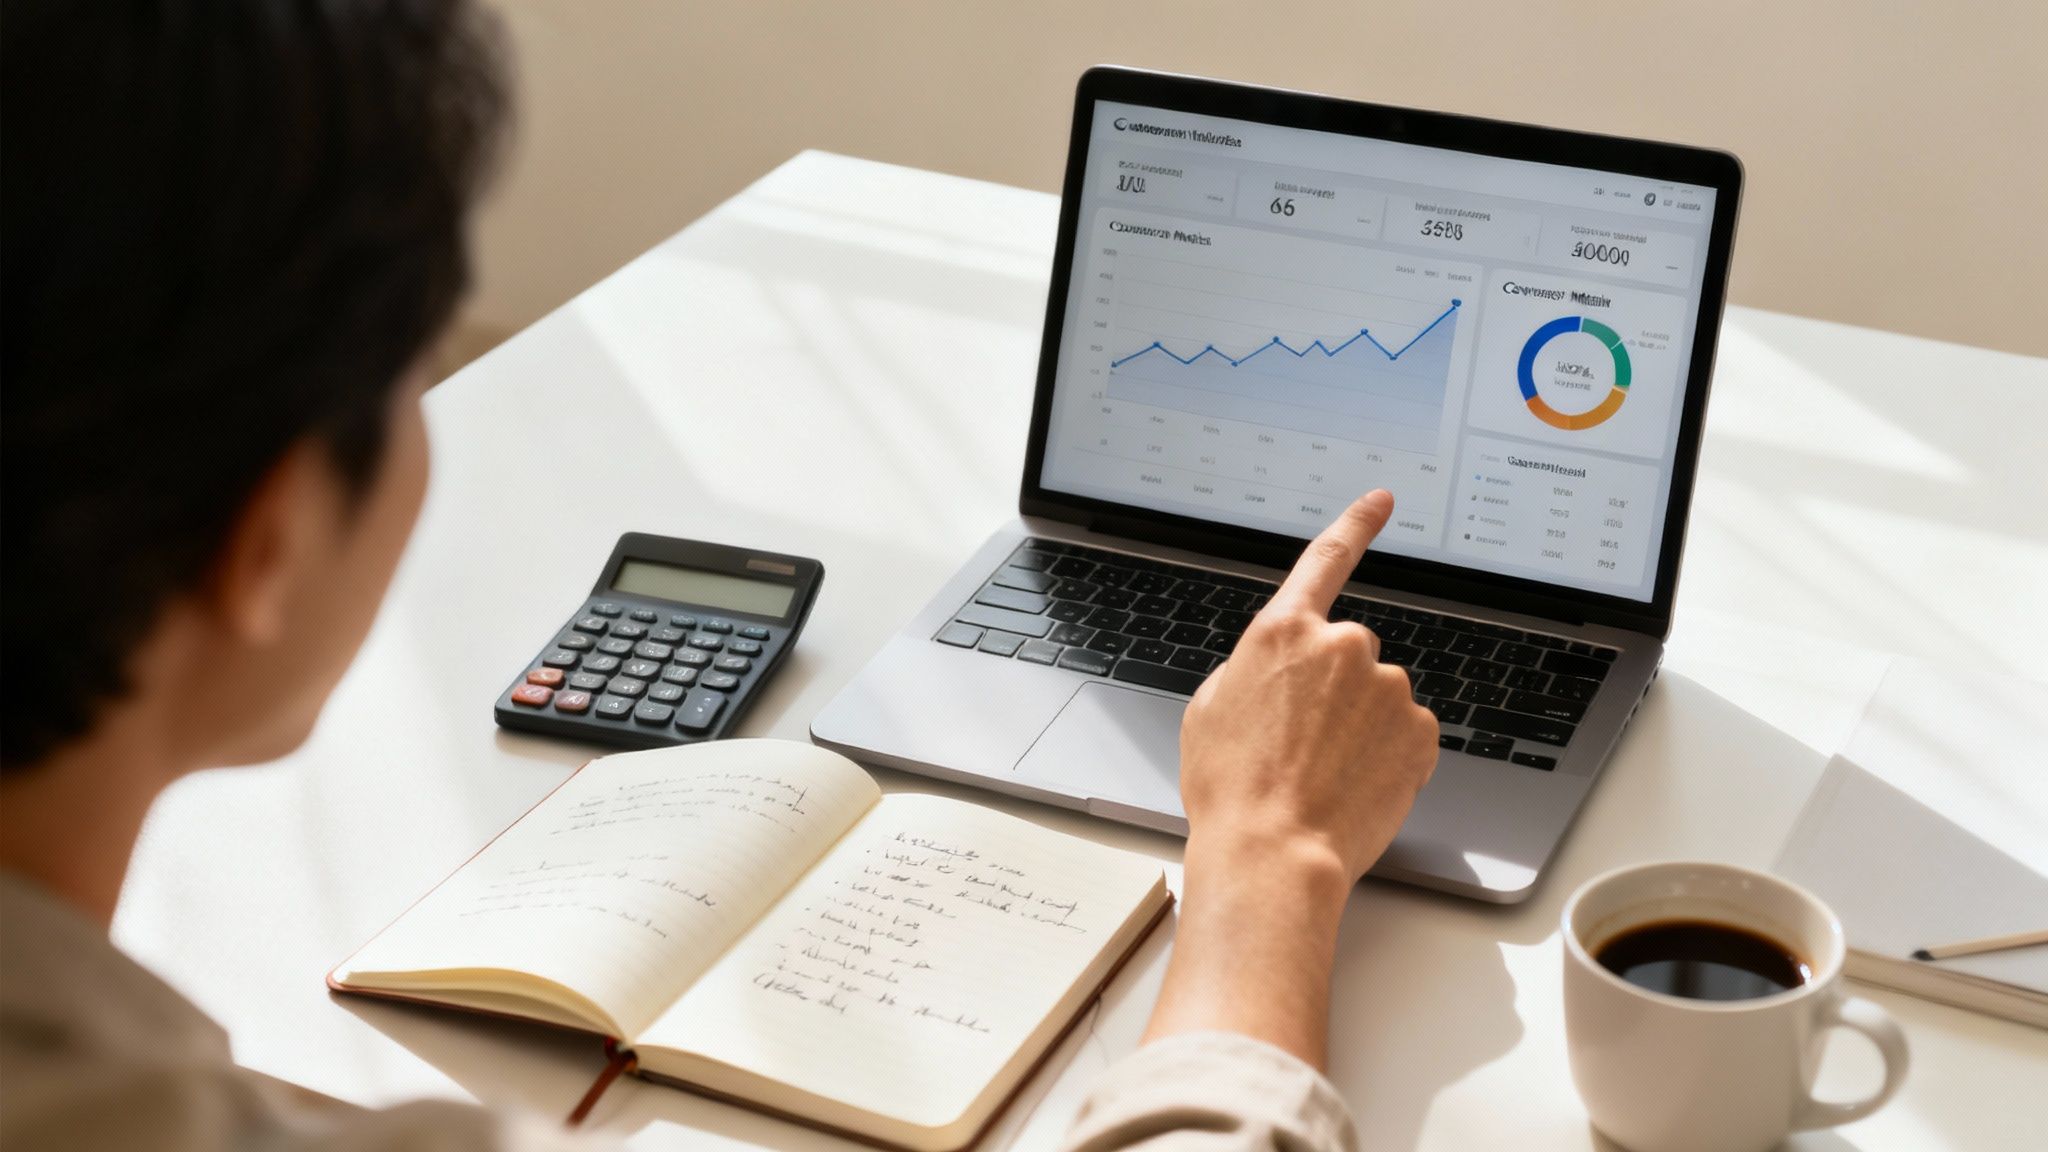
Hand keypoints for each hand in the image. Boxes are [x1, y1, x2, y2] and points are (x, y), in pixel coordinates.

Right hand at [1141, 489, 1439, 1066]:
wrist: (1274, 852)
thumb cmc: (1232, 789)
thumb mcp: (1210, 710)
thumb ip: (1251, 672)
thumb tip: (1277, 678)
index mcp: (1282, 633)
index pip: (1325, 560)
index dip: (1356, 525)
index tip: (1382, 501)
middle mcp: (1342, 647)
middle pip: (1348, 655)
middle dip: (1334, 693)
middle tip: (1301, 746)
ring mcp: (1388, 688)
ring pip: (1379, 700)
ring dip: (1360, 729)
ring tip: (1322, 775)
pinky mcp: (1420, 731)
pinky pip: (1407, 735)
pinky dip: (1388, 756)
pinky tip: (1354, 785)